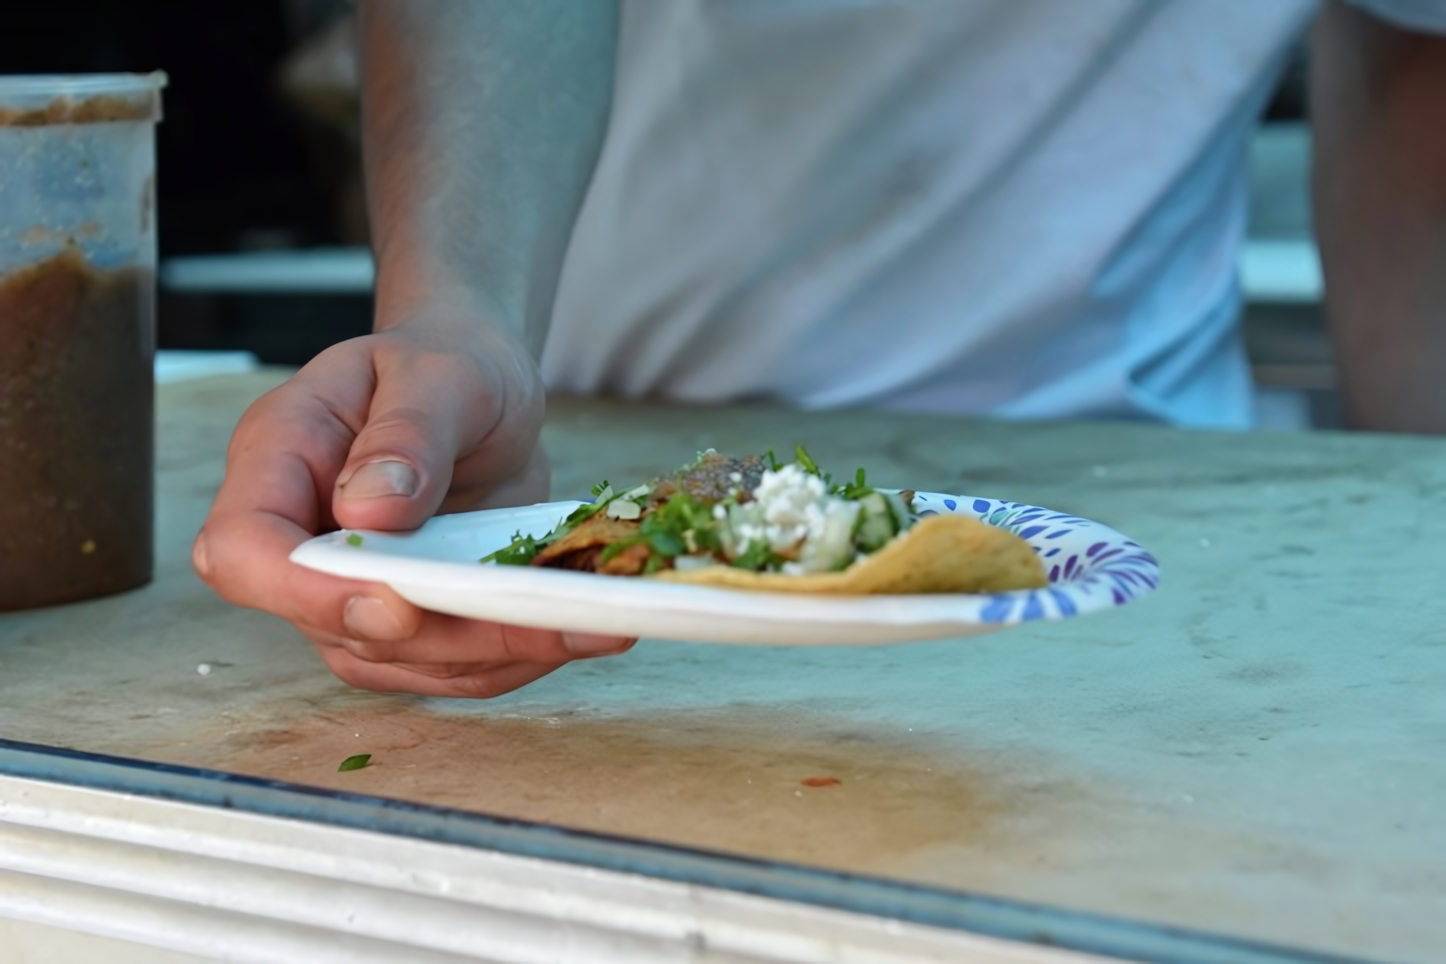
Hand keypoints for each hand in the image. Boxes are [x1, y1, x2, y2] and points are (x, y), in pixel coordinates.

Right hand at [192, 315, 633, 696]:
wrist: (481, 387)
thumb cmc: (447, 362)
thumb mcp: (437, 371)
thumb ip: (407, 433)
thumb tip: (371, 509)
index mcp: (277, 461)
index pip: (244, 554)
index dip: (307, 595)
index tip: (395, 602)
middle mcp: (300, 539)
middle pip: (338, 626)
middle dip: (443, 635)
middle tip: (542, 617)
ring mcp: (350, 590)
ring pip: (401, 661)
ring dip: (495, 653)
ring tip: (588, 624)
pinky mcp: (408, 620)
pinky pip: (450, 664)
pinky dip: (514, 655)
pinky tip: (578, 628)